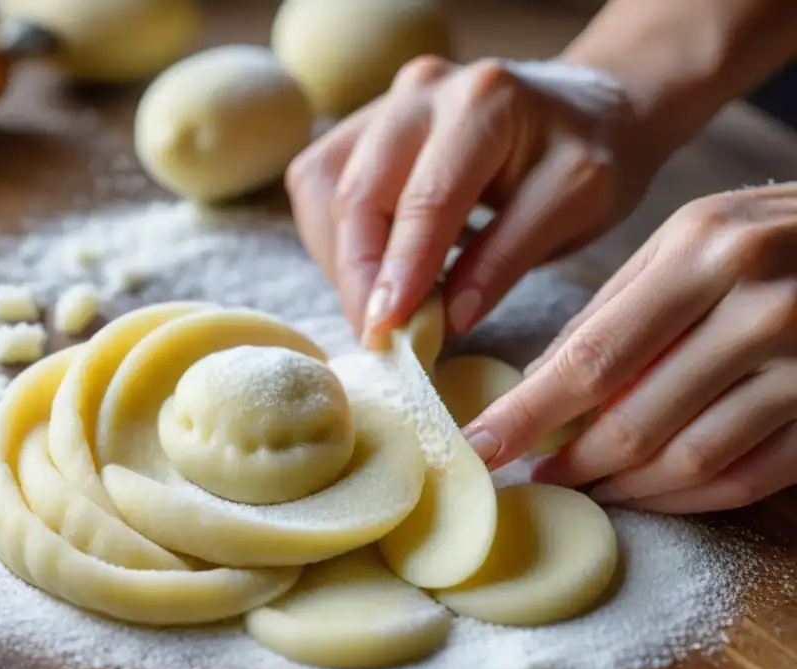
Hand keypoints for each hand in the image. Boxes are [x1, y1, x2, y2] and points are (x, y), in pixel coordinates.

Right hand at [285, 55, 658, 346]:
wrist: (581, 107)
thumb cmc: (586, 157)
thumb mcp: (577, 205)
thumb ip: (510, 255)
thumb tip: (449, 318)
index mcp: (484, 102)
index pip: (425, 198)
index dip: (400, 271)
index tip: (385, 333)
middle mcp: (420, 91)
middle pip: (356, 192)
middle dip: (357, 275)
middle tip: (375, 339)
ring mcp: (382, 104)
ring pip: (323, 190)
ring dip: (339, 261)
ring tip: (377, 311)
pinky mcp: (359, 127)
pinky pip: (321, 188)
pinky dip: (337, 242)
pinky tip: (372, 276)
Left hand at [465, 183, 796, 512]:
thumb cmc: (773, 236)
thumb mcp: (691, 238)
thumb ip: (616, 305)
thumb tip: (539, 380)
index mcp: (703, 251)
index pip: (591, 356)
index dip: (528, 413)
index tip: (480, 445)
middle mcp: (757, 305)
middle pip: (634, 420)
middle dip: (571, 462)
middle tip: (536, 475)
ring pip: (689, 459)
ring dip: (626, 487)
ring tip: (589, 485)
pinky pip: (748, 477)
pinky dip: (689, 497)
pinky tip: (651, 492)